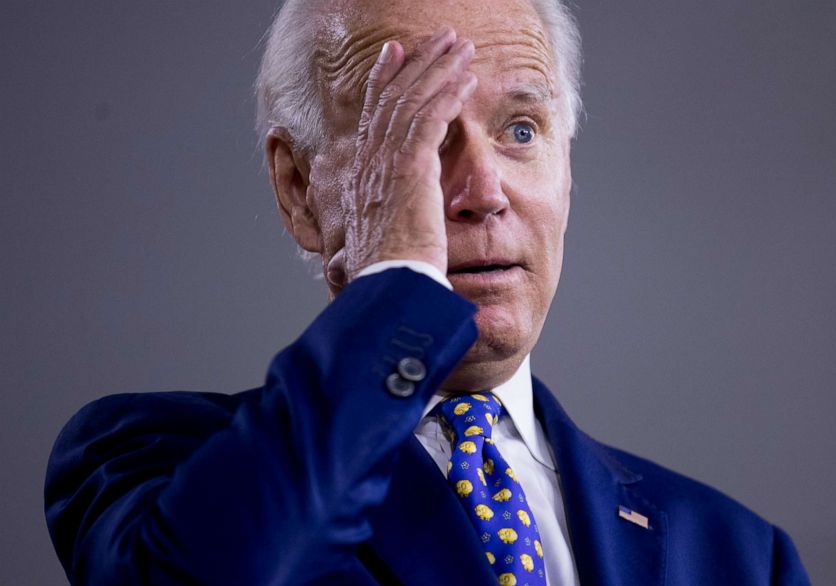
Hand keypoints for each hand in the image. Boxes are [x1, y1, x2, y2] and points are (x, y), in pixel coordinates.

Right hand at [336, 28, 476, 284]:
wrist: (387, 289)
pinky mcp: (412, 169)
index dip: (385, 82)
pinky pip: (432, 119)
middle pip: (393, 99)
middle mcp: (370, 165)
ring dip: (440, 70)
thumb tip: (359, 249)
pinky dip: (449, 94)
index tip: (396, 56)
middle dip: (417, 64)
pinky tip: (468, 79)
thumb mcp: (373, 250)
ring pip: (414, 101)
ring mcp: (389, 164)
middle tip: (439, 39)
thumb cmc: (384, 280)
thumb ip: (373, 234)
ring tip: (462, 47)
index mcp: (362, 180)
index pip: (373, 118)